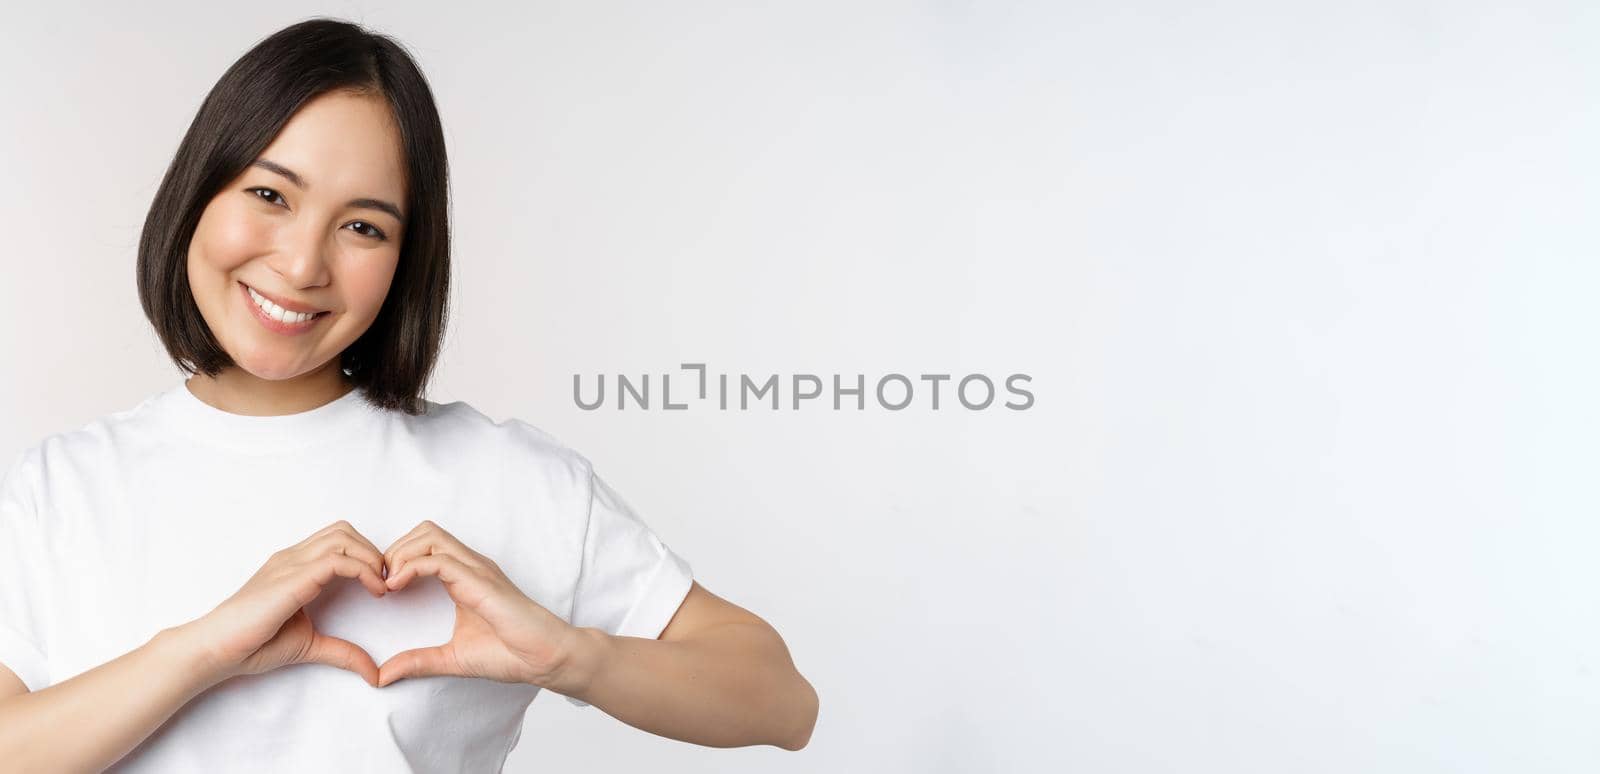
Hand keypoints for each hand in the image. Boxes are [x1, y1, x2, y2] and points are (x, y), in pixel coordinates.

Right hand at [185, 520, 388, 685]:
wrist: (216, 648)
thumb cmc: (252, 644)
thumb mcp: (309, 646)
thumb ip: (342, 653)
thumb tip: (374, 673)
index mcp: (294, 566)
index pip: (337, 539)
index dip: (366, 555)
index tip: (382, 583)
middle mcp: (292, 558)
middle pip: (344, 531)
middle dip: (372, 551)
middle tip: (386, 581)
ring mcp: (290, 564)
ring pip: (343, 538)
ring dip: (371, 558)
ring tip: (382, 585)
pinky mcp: (291, 578)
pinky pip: (336, 560)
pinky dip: (363, 570)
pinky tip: (374, 591)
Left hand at [376, 520, 579, 688]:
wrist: (544, 658)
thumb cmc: (511, 653)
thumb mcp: (452, 659)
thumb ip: (418, 662)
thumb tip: (382, 676)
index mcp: (465, 576)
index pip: (425, 546)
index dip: (397, 559)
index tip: (382, 589)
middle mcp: (470, 565)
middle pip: (424, 531)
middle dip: (395, 550)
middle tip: (381, 582)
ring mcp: (477, 569)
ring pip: (429, 536)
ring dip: (400, 554)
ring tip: (388, 584)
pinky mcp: (480, 581)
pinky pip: (439, 559)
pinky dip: (411, 567)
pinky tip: (398, 588)